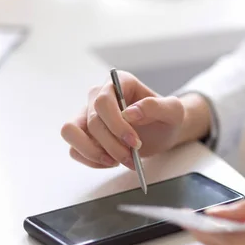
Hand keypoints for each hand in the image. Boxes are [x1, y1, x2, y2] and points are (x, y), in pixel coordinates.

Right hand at [61, 71, 184, 168]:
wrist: (163, 133)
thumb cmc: (167, 119)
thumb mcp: (173, 111)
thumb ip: (156, 107)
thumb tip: (130, 112)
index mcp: (118, 83)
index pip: (103, 101)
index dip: (116, 124)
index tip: (134, 141)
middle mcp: (98, 96)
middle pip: (92, 122)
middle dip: (112, 145)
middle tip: (132, 157)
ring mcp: (87, 115)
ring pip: (71, 132)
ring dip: (94, 153)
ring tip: (116, 161)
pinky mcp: (84, 135)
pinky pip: (74, 150)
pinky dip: (91, 160)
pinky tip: (111, 162)